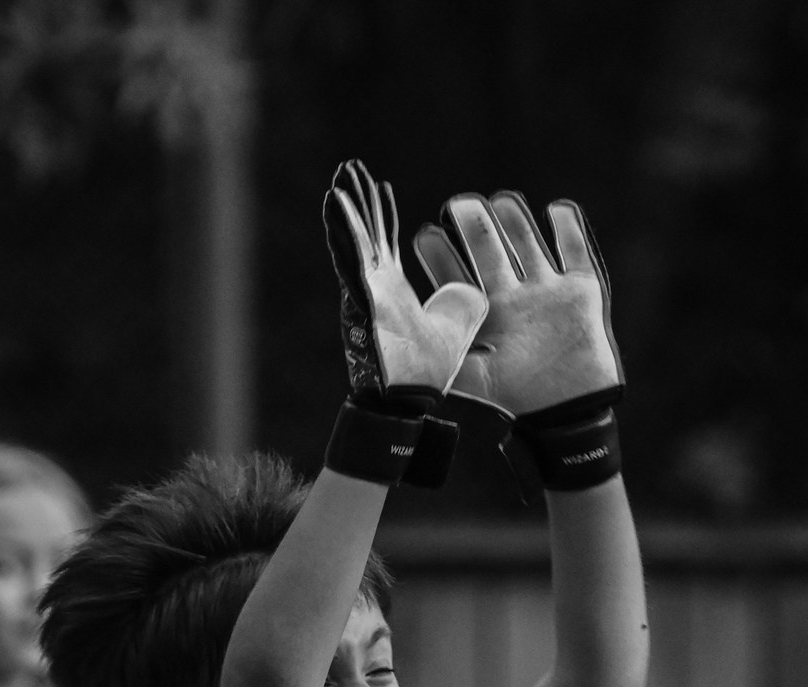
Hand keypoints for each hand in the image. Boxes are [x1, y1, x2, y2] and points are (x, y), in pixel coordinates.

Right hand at [325, 159, 487, 412]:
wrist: (409, 398)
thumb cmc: (426, 369)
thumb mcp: (457, 324)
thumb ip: (462, 302)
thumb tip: (470, 288)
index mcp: (391, 289)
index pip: (384, 242)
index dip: (381, 214)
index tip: (377, 186)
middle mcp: (373, 285)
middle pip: (363, 231)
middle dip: (357, 199)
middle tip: (349, 167)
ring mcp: (363, 289)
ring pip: (352, 239)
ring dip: (346, 208)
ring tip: (340, 177)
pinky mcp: (359, 296)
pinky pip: (351, 256)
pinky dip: (343, 229)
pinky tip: (337, 203)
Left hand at [414, 192, 623, 427]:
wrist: (568, 412)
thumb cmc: (516, 396)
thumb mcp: (471, 377)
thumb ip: (443, 354)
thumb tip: (404, 342)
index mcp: (485, 313)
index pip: (457, 274)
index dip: (440, 254)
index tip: (424, 234)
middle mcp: (513, 295)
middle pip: (490, 249)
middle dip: (474, 225)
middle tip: (459, 205)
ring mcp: (547, 289)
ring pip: (528, 240)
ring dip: (514, 219)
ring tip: (501, 200)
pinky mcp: (582, 288)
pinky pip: (575, 249)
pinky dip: (568, 227)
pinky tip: (557, 208)